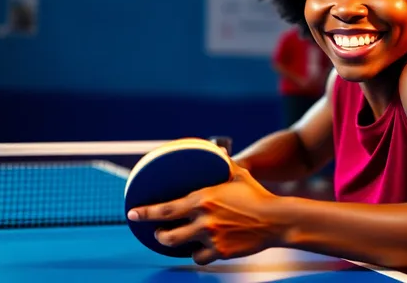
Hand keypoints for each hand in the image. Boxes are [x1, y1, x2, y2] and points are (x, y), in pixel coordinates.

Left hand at [127, 161, 284, 264]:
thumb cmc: (257, 194)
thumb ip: (225, 164)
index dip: (146, 212)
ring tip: (175, 240)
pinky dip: (200, 253)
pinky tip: (202, 248)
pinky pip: (201, 257)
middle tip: (157, 231)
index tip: (132, 213)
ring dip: (176, 245)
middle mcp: (204, 220)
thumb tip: (219, 149)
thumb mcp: (239, 175)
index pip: (166, 209)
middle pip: (168, 235)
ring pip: (183, 248)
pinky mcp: (221, 252)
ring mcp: (212, 238)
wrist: (275, 220)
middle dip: (158, 234)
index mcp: (204, 199)